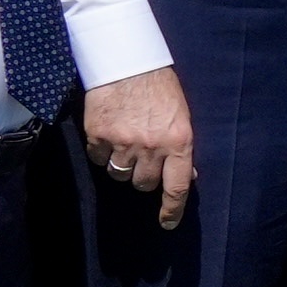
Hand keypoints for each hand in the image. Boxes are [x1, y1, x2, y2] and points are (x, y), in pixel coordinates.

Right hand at [85, 64, 200, 231]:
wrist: (127, 62)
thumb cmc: (160, 89)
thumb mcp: (182, 117)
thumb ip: (183, 147)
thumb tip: (189, 176)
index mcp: (179, 141)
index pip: (177, 186)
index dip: (172, 209)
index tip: (167, 223)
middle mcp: (151, 146)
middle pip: (143, 184)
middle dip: (144, 176)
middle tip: (143, 157)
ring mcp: (123, 142)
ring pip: (119, 174)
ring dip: (122, 165)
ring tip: (125, 142)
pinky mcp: (98, 136)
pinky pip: (98, 159)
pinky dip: (102, 152)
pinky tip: (108, 133)